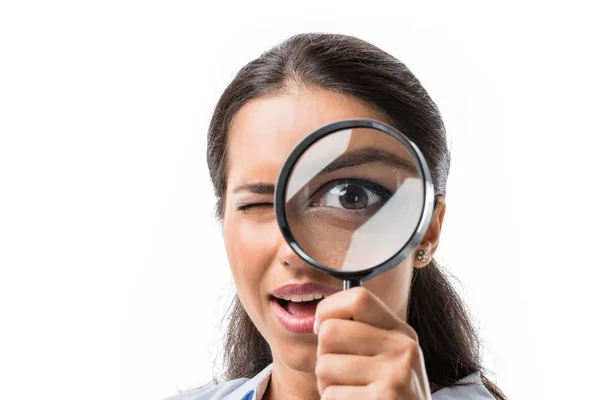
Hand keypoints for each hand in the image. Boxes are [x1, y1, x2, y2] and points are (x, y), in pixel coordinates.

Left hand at [314, 287, 431, 399]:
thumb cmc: (388, 397)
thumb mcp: (387, 360)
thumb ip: (362, 334)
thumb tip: (318, 318)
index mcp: (402, 332)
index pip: (357, 297)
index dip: (328, 311)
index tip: (322, 330)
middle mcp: (403, 348)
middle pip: (330, 332)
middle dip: (324, 358)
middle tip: (341, 377)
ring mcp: (395, 375)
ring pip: (324, 366)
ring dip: (327, 387)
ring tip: (351, 396)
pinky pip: (331, 396)